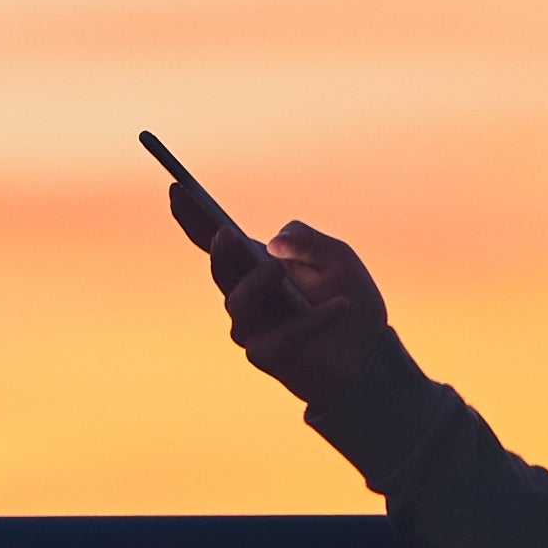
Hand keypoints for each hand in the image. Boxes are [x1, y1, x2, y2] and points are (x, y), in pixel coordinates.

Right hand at [210, 219, 385, 407]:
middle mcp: (246, 296)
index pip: (216, 242)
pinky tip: (340, 305)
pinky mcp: (270, 356)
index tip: (177, 190)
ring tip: (277, 268)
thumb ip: (308, 242)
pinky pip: (285, 336)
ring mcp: (252, 328)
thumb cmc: (348, 296)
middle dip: (221, 253)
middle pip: (223, 272)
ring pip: (240, 304)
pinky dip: (313, 320)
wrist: (370, 349)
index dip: (193, 219)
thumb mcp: (337, 258)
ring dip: (257, 283)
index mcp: (255, 266)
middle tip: (227, 234)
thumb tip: (274, 243)